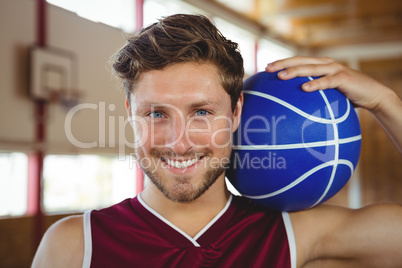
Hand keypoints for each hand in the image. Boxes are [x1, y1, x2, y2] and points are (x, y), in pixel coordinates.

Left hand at [265, 56, 401, 152]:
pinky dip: (316, 84)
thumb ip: (311, 95)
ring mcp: (335, 69)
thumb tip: (291, 108)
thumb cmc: (345, 96)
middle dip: (283, 64)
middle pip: (300, 61)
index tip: (266, 68)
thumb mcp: (326, 94)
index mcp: (319, 65)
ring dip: (295, 71)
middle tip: (268, 69)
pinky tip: (304, 89)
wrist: (371, 94)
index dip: (282, 62)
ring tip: (281, 76)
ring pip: (311, 68)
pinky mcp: (343, 78)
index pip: (297, 61)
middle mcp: (325, 64)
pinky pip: (327, 81)